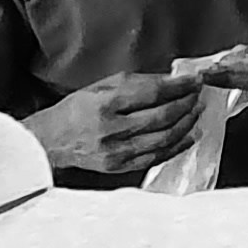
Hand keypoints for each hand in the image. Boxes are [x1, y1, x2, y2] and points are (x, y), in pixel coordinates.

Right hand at [27, 71, 202, 177]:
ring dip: (186, 123)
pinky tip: (189, 136)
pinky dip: (177, 146)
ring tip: (196, 111)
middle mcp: (112, 130)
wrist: (50, 141)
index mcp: (105, 104)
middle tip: (197, 94)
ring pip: (164, 138)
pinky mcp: (120, 167)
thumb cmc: (75, 110)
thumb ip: (135, 82)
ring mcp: (117, 152)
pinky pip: (157, 157)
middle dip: (186, 103)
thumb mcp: (100, 86)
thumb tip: (170, 79)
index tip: (194, 80)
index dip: (178, 86)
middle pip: (162, 117)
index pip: (152, 93)